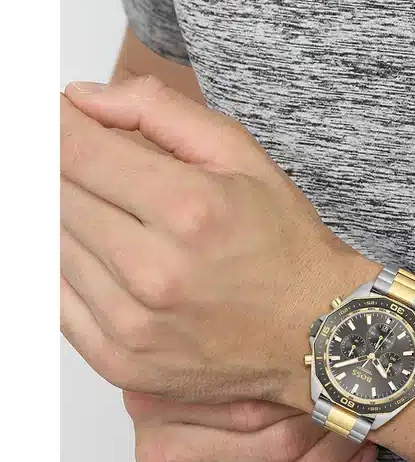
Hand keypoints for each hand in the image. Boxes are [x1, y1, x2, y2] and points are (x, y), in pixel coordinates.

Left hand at [60, 76, 376, 407]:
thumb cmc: (286, 249)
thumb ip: (160, 112)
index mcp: (189, 210)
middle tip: (98, 170)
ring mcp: (133, 324)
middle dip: (67, 172)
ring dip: (72, 223)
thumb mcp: (243, 158)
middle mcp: (155, 271)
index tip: (58, 121)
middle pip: (54, 196)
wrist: (316, 331)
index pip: (75, 150)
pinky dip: (71, 271)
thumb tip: (83, 100)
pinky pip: (56, 300)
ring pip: (51, 247)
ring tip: (123, 222)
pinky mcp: (120, 361)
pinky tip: (111, 260)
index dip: (57, 126)